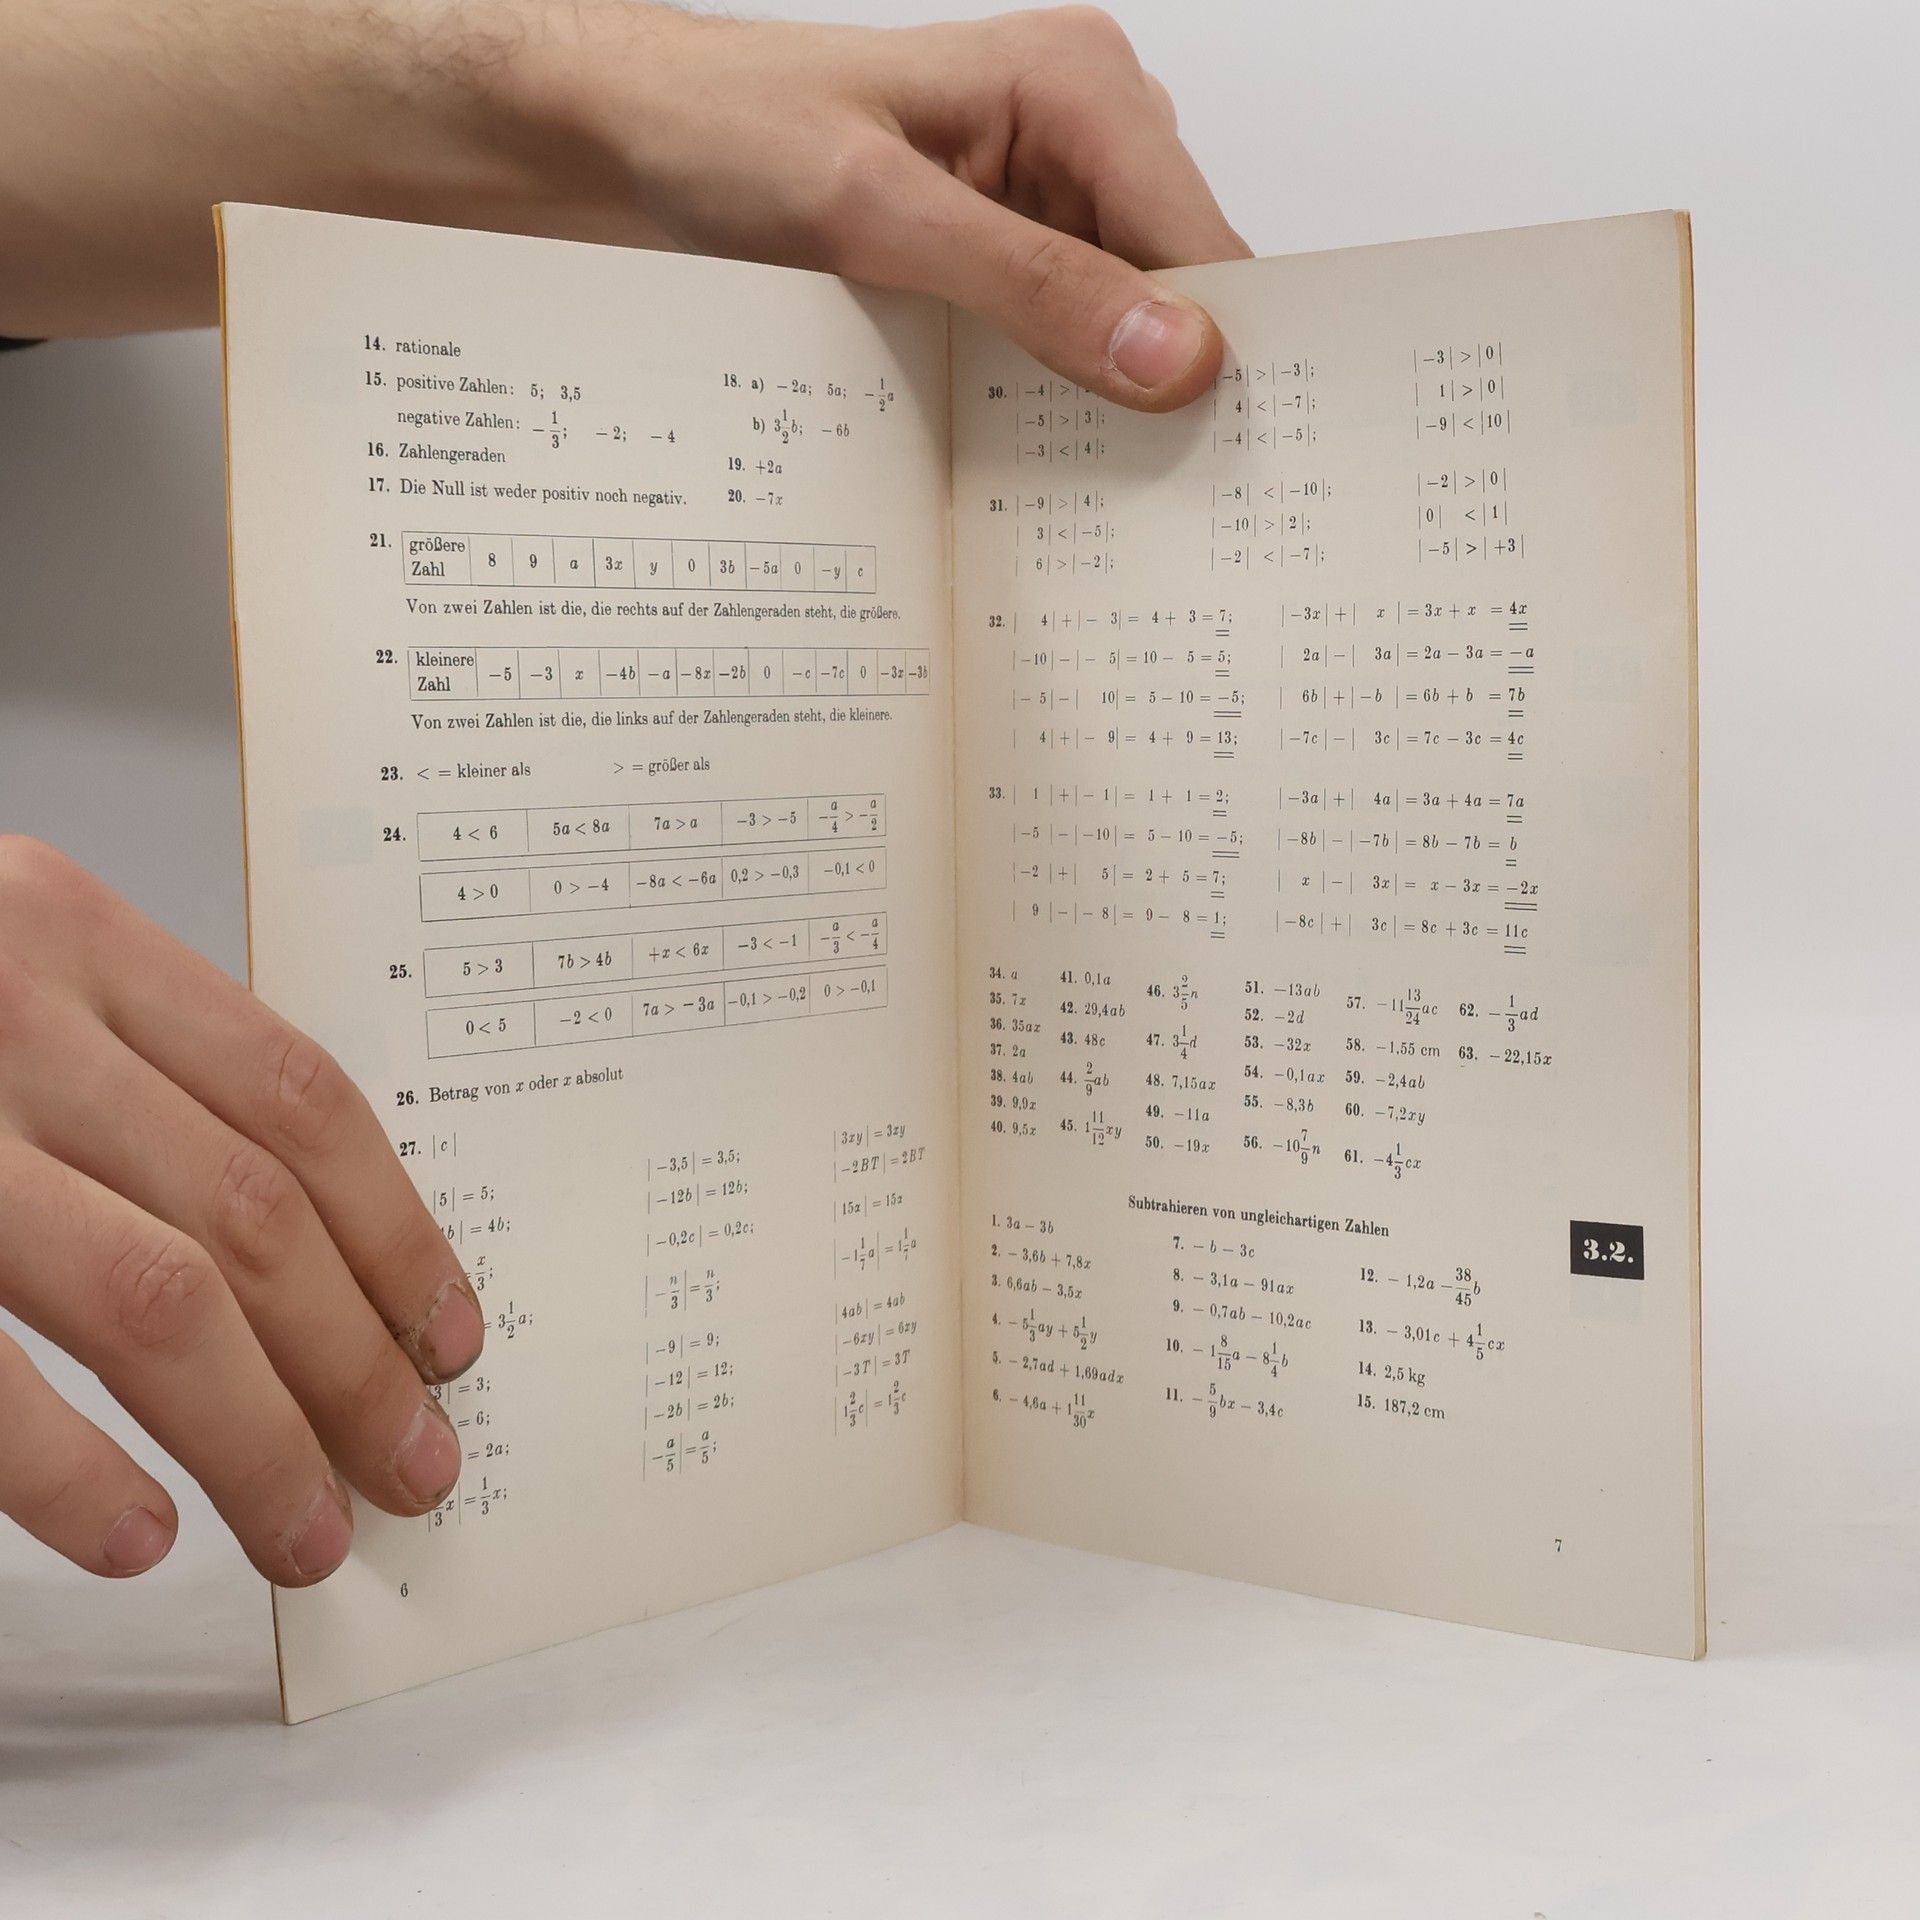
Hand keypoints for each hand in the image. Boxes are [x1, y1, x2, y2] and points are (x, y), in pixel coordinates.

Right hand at [0, 837, 482, 1582]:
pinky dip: (67, 1471)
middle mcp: (2, 1006)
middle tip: (412, 1465)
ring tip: (308, 1529)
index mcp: (68, 930)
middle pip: (249, 1212)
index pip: (299, 1099)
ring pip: (153, 1297)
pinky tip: (136, 1535)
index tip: (448, 1337)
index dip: (396, 1231)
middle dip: (352, 1363)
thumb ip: (127, 1068)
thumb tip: (298, 1248)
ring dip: (255, 1435)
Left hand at [487, 4, 1252, 409]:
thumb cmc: (725, 132)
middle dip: (1154, 386)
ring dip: (1093, 401)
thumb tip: (1173, 355)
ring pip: (1119, 324)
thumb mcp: (877, 216)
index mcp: (1078, 84)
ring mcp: (1038, 195)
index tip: (1218, 461)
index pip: (1201, 240)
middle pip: (1173, 287)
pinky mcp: (994, 248)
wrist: (622, 141)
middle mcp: (1077, 131)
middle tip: (1142, 495)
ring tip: (1077, 484)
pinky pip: (1056, 335)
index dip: (1220, 353)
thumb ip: (1030, 285)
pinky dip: (1043, 395)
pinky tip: (1018, 446)